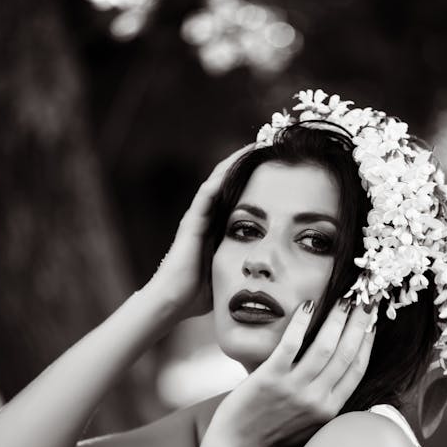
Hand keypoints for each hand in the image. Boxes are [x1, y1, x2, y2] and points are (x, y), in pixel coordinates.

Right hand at [146, 143, 254, 319]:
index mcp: (216, 227)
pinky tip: (236, 162)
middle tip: (267, 144)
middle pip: (227, 181)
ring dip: (235, 162)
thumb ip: (242, 266)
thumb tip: (269, 273)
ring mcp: (197, 217)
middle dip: (245, 163)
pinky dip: (222, 176)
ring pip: (218, 180)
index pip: (236, 195)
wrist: (173, 302)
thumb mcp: (229, 273)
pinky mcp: (191, 221)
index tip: (273, 165)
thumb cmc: (198, 294)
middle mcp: (206, 217)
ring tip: (255, 145)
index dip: (253, 179)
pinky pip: (208, 192)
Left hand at [203, 299, 376, 446]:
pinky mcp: (270, 378)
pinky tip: (307, 306)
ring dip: (337, 318)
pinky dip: (301, 323)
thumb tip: (338, 370)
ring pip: (325, 346)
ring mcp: (294, 388)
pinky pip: (291, 344)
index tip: (372, 321)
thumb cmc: (272, 434)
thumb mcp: (310, 423)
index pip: (357, 368)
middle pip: (346, 353)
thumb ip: (326, 399)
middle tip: (365, 299)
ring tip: (343, 299)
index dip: (367, 341)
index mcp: (330, 409)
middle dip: (359, 322)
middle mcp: (317, 399)